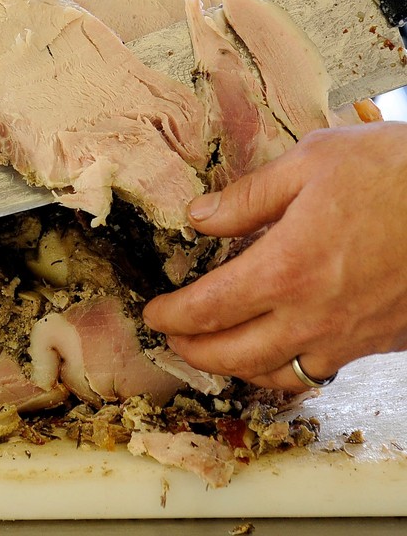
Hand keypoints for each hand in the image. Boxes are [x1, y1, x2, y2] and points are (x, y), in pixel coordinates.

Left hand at [143, 122, 406, 390]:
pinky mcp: (383, 342)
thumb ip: (247, 198)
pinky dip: (291, 366)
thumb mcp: (310, 162)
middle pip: (236, 355)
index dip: (173, 316)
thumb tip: (200, 218)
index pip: (209, 309)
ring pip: (280, 373)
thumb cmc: (395, 172)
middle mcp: (315, 315)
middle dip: (195, 351)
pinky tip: (283, 345)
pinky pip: (324, 367)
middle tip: (173, 338)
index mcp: (286, 269)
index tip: (154, 313)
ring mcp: (353, 336)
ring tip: (217, 350)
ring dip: (239, 367)